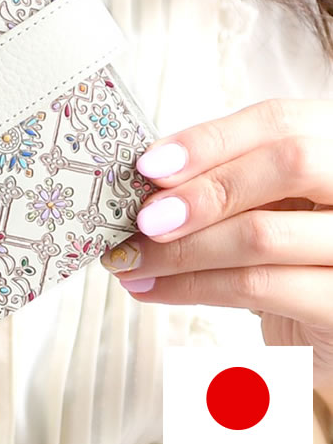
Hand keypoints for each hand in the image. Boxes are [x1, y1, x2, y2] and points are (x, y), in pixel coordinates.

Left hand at [100, 98, 332, 389]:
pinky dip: (192, 288)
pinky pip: (260, 288)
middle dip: (201, 191)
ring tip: (130, 261)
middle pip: (288, 163)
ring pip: (264, 234)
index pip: (279, 121)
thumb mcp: (264, 201)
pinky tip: (154, 288)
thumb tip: (149, 178)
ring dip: (181, 250)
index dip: (208, 139)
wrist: (326, 322)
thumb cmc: (286, 252)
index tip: (149, 164)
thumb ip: (223, 178)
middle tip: (142, 220)